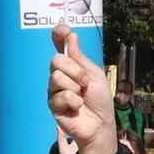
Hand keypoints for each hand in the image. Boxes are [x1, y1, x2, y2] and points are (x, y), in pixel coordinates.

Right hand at [46, 25, 116, 153]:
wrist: (100, 123)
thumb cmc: (100, 100)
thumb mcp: (95, 75)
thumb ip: (81, 58)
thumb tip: (71, 36)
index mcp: (72, 65)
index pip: (60, 45)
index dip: (59, 35)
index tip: (64, 30)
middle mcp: (60, 74)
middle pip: (57, 60)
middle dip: (75, 71)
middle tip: (85, 83)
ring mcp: (54, 89)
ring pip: (57, 77)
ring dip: (75, 88)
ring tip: (82, 97)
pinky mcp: (53, 104)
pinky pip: (60, 95)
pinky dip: (74, 101)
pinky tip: (77, 107)